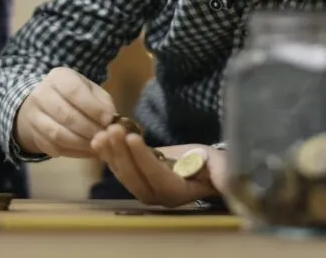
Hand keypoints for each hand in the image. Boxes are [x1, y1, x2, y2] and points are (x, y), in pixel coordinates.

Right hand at [14, 67, 115, 157]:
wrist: (41, 104)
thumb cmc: (73, 96)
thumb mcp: (89, 90)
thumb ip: (102, 102)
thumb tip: (112, 120)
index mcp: (58, 78)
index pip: (74, 92)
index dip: (93, 107)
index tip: (109, 119)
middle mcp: (41, 94)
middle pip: (66, 115)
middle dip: (89, 129)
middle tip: (105, 137)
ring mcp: (34, 116)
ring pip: (57, 134)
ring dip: (81, 143)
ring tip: (97, 146)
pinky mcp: (33, 135)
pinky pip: (53, 147)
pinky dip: (73, 152)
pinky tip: (86, 151)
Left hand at [91, 125, 228, 207]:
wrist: (205, 165)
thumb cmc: (216, 165)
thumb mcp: (224, 167)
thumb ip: (224, 175)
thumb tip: (228, 182)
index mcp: (179, 194)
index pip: (157, 176)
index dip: (143, 158)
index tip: (132, 137)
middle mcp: (158, 196)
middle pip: (134, 177)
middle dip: (121, 153)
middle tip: (113, 129)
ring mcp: (144, 188)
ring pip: (123, 173)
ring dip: (110, 152)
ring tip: (102, 133)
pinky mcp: (135, 177)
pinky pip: (118, 168)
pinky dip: (107, 154)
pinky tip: (97, 139)